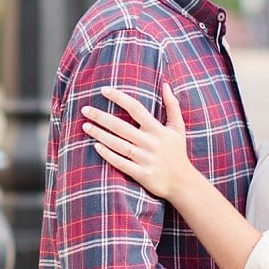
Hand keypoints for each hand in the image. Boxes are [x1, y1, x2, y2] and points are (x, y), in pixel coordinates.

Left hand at [82, 83, 196, 201]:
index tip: (103, 90)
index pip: (135, 108)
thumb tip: (166, 85)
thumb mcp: (178, 128)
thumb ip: (172, 105)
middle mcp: (150, 143)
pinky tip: (96, 146)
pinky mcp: (141, 174)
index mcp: (158, 130)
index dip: (119, 98)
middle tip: (85, 110)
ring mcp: (145, 159)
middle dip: (101, 117)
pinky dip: (108, 155)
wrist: (183, 183)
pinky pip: (120, 163)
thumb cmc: (177, 152)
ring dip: (100, 134)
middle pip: (121, 126)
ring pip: (118, 144)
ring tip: (85, 126)